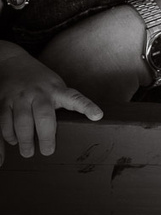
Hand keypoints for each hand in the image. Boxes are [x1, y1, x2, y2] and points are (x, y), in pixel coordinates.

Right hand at [0, 51, 102, 165]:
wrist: (13, 62)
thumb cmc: (39, 80)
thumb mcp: (55, 85)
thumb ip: (62, 101)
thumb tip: (76, 123)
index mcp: (56, 89)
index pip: (74, 98)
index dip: (87, 106)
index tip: (98, 115)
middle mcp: (38, 92)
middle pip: (43, 116)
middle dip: (46, 136)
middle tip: (47, 151)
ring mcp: (20, 97)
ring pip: (21, 122)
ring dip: (24, 140)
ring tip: (28, 152)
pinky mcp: (3, 102)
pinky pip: (3, 123)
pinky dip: (5, 139)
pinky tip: (9, 148)